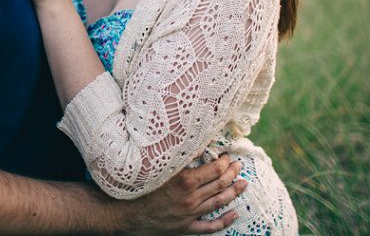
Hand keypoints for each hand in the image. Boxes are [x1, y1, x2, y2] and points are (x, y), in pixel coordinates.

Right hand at [116, 154, 247, 234]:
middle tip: (239, 165)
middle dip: (232, 173)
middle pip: (219, 184)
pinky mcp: (185, 227)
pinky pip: (210, 226)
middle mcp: (190, 198)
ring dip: (233, 192)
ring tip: (244, 183)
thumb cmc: (138, 185)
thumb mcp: (158, 167)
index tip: (228, 155)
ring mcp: (189, 214)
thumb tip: (194, 142)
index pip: (214, 169)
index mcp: (185, 180)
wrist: (125, 213)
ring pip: (218, 202)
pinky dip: (225, 220)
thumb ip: (177, 156)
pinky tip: (235, 214)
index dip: (225, 161)